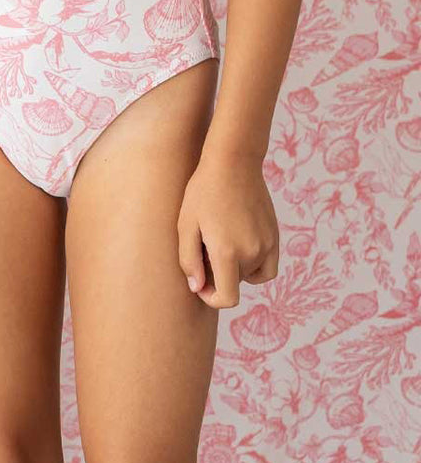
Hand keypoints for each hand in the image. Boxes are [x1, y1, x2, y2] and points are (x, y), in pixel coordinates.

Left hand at [177, 146, 279, 308]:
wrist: (233, 164)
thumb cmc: (202, 192)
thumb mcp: (186, 224)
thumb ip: (189, 259)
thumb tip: (197, 288)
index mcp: (228, 252)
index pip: (227, 298)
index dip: (211, 297)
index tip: (200, 284)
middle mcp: (252, 253)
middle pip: (234, 282)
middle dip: (217, 273)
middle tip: (203, 246)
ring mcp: (267, 246)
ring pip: (249, 274)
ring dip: (234, 268)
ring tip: (218, 240)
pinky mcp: (275, 238)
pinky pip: (267, 268)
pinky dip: (254, 266)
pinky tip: (238, 247)